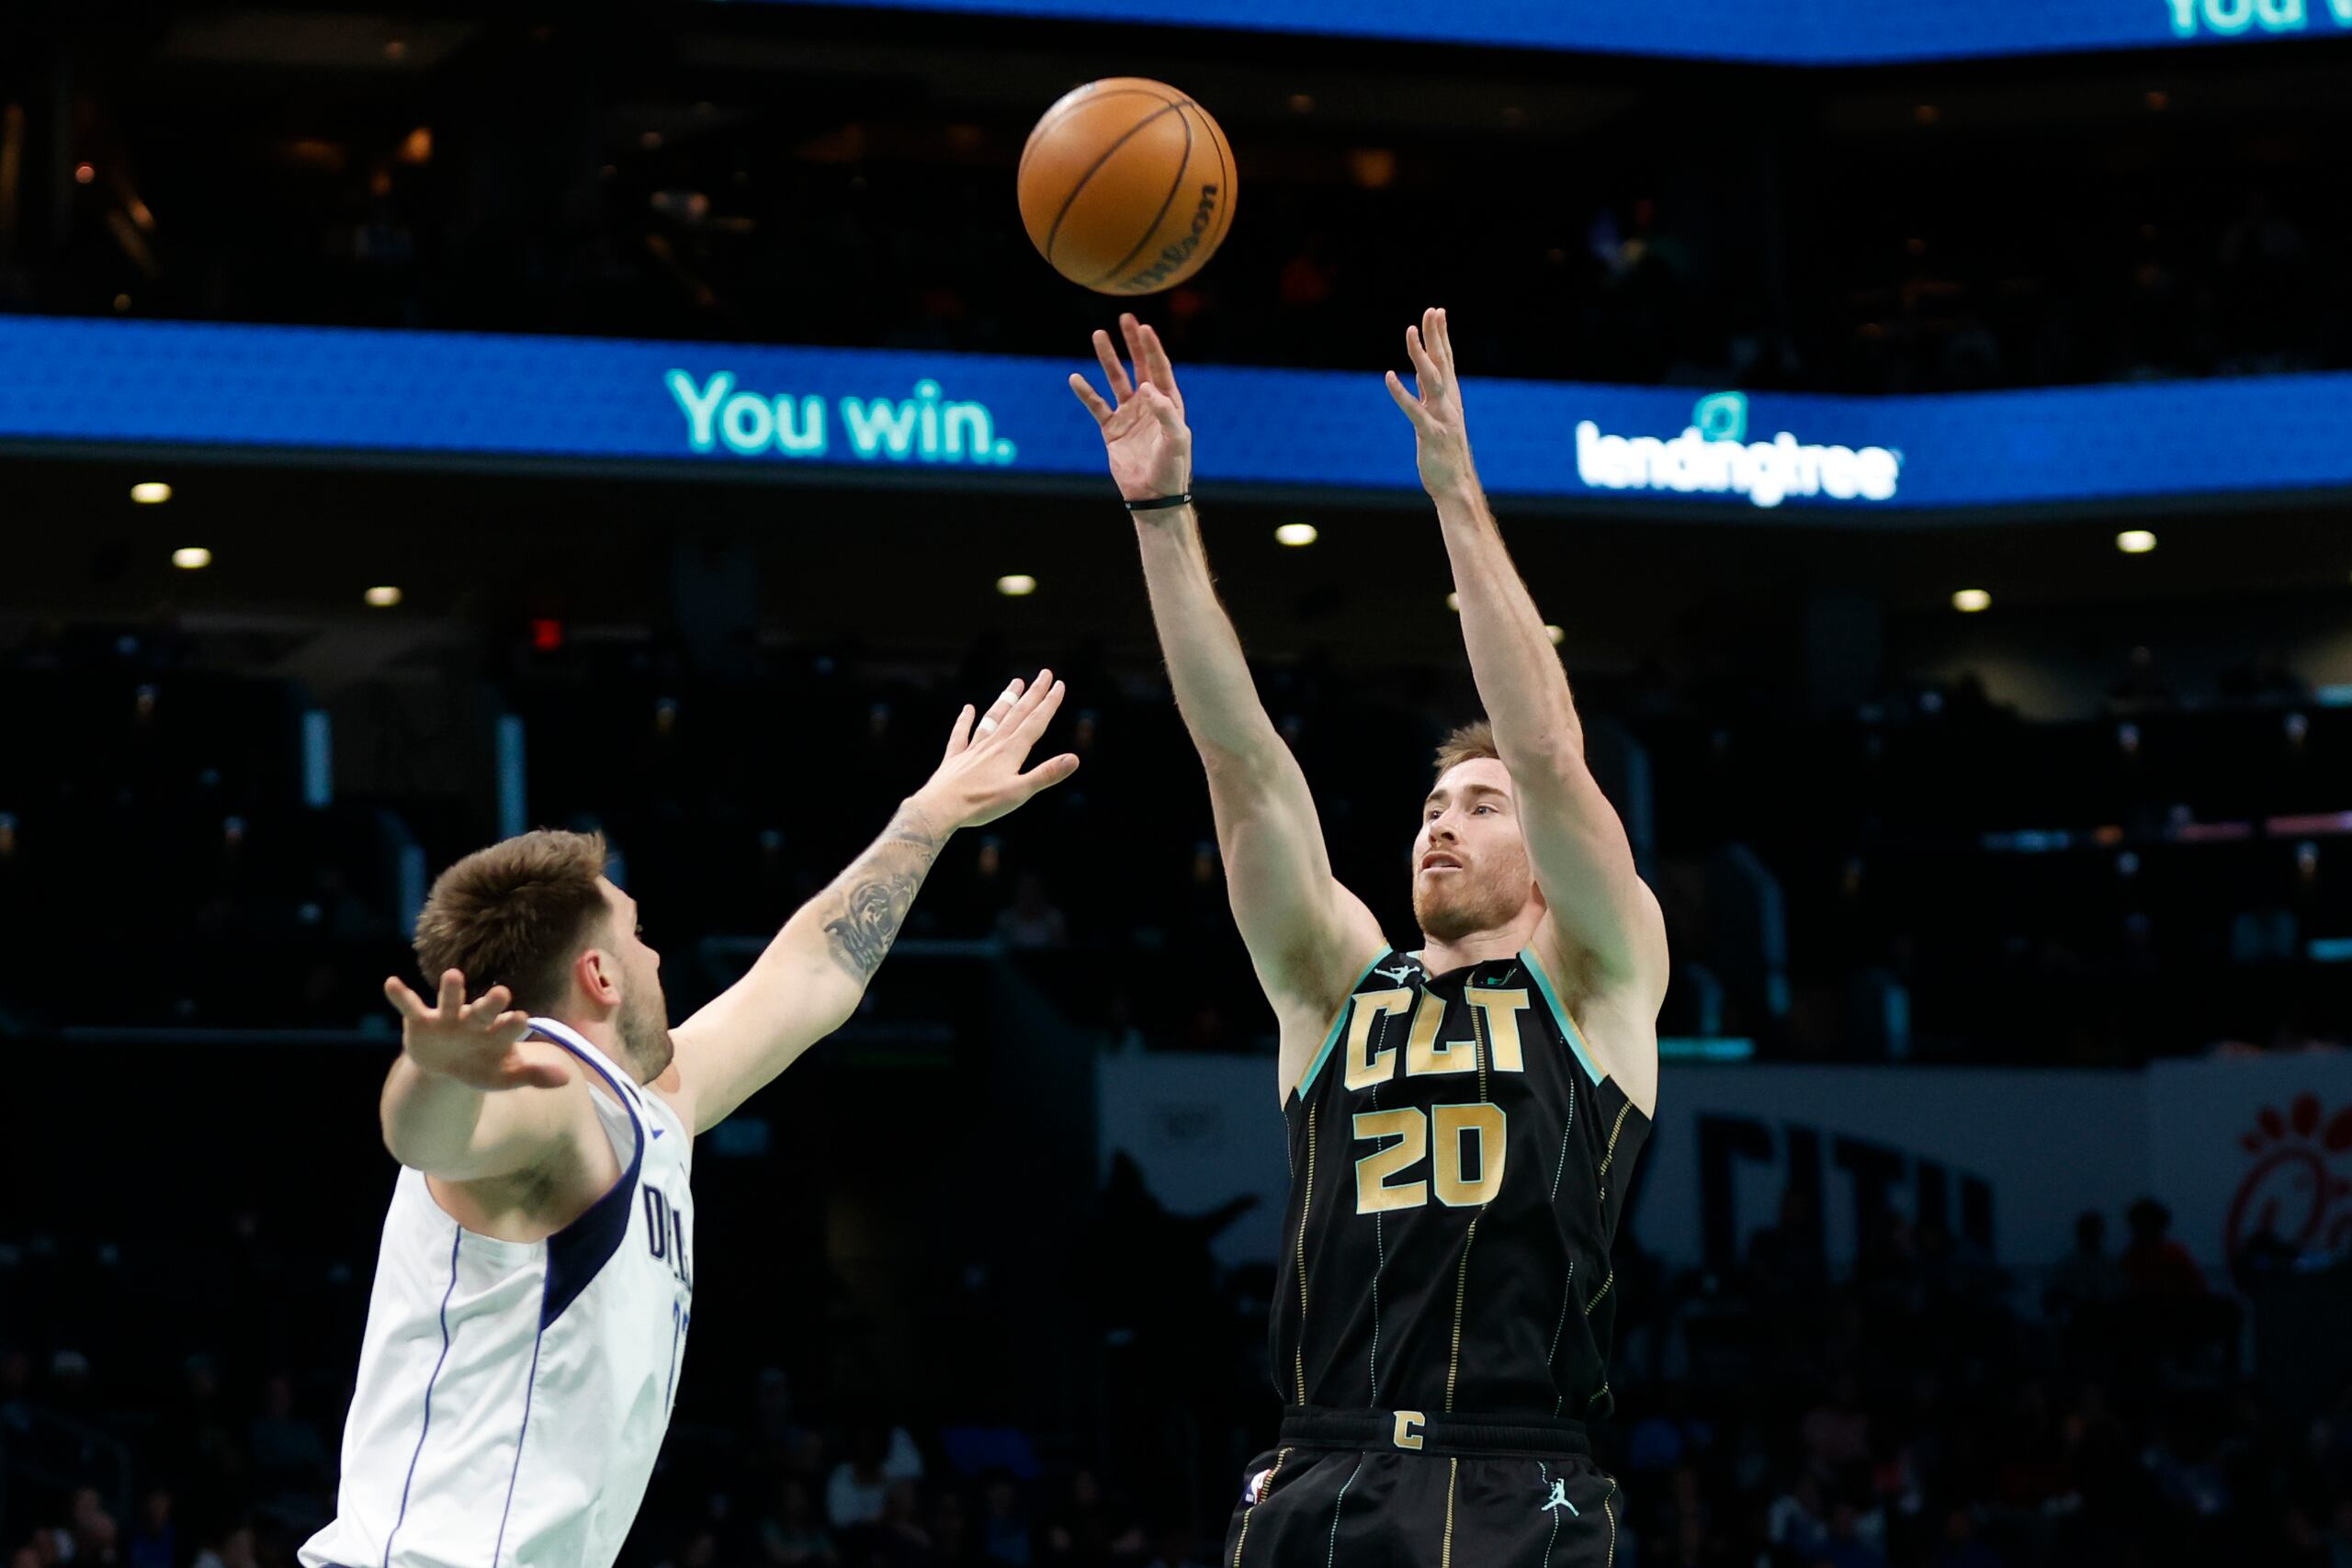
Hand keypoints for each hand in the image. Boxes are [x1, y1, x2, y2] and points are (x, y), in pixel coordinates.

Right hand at [384, 970, 569, 1089]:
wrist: (449, 1067)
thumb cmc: (483, 1067)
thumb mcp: (505, 1077)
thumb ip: (532, 1075)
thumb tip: (565, 1079)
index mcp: (496, 1032)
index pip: (507, 1027)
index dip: (512, 1025)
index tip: (521, 1019)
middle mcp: (474, 1019)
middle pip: (484, 1010)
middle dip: (491, 1004)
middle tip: (502, 993)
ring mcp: (447, 1018)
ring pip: (450, 1000)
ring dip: (452, 990)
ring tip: (453, 975)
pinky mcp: (421, 1020)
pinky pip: (410, 1006)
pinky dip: (400, 995)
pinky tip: (390, 983)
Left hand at [913, 669, 1081, 830]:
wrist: (940, 808)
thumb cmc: (981, 803)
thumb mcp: (1020, 792)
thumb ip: (1046, 774)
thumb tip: (1074, 759)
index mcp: (1011, 751)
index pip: (1035, 722)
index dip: (1049, 703)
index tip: (1059, 685)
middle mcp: (993, 745)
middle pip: (1017, 714)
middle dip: (1033, 694)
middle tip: (1044, 674)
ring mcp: (973, 750)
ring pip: (992, 719)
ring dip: (1006, 701)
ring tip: (1015, 683)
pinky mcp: (956, 760)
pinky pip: (961, 735)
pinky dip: (965, 721)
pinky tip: (968, 709)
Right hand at [1069, 313, 1192, 503]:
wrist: (1154, 497)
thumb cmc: (1172, 468)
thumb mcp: (1175, 439)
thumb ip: (1164, 411)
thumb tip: (1147, 387)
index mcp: (1169, 403)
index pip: (1159, 368)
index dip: (1152, 347)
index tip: (1143, 327)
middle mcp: (1149, 405)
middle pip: (1139, 366)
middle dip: (1132, 343)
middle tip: (1125, 319)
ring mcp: (1129, 415)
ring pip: (1116, 380)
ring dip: (1107, 359)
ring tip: (1098, 336)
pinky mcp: (1112, 430)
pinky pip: (1097, 406)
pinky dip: (1086, 392)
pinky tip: (1075, 378)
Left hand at [1384, 306, 1475, 495]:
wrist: (1455, 486)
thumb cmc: (1445, 455)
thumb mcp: (1437, 418)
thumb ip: (1429, 395)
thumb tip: (1421, 372)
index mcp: (1450, 399)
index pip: (1446, 360)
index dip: (1441, 336)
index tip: (1437, 312)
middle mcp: (1449, 403)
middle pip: (1442, 363)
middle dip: (1436, 336)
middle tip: (1432, 310)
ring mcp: (1442, 417)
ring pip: (1431, 379)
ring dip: (1420, 354)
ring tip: (1410, 331)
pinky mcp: (1430, 434)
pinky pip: (1414, 409)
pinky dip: (1401, 392)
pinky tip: (1389, 376)